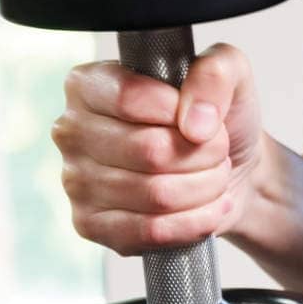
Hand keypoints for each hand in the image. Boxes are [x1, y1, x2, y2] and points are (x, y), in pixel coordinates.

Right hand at [52, 43, 263, 255]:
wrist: (230, 170)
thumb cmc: (215, 119)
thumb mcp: (229, 73)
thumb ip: (216, 71)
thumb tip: (195, 121)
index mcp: (88, 84)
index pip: (130, 98)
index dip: (179, 111)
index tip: (200, 117)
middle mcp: (72, 131)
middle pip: (149, 151)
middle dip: (204, 154)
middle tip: (216, 152)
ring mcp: (76, 182)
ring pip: (156, 195)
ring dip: (205, 188)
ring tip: (213, 177)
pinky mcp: (91, 225)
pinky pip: (151, 232)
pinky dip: (195, 222)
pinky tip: (208, 208)